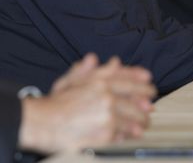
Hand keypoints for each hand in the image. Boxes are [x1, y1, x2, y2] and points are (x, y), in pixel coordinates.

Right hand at [18, 54, 155, 153]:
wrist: (43, 123)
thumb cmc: (54, 104)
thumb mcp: (69, 80)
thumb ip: (84, 70)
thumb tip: (94, 58)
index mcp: (98, 81)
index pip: (127, 78)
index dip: (140, 79)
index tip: (149, 80)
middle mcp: (106, 96)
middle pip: (136, 99)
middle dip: (145, 104)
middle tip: (149, 107)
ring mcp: (108, 115)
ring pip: (134, 119)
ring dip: (141, 122)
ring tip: (143, 125)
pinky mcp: (107, 134)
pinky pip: (124, 134)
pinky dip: (127, 134)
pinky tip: (130, 134)